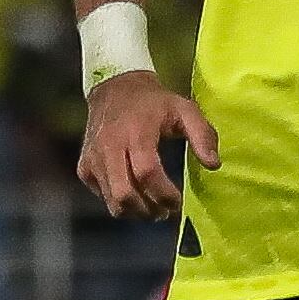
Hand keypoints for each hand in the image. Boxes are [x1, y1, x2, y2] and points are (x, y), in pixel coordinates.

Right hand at [77, 70, 216, 220]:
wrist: (115, 88)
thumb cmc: (154, 102)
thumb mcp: (184, 109)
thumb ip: (203, 135)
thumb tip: (213, 165)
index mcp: (136, 133)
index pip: (147, 174)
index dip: (164, 194)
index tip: (178, 202)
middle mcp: (109, 147)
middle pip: (125, 194)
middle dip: (148, 210)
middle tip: (165, 211)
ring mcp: (93, 158)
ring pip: (113, 201)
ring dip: (136, 211)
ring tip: (153, 207)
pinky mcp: (84, 167)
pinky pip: (102, 196)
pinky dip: (120, 202)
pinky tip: (135, 193)